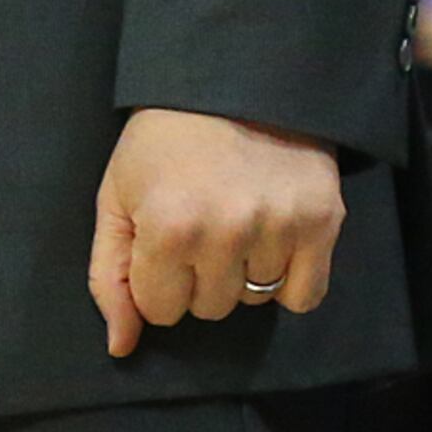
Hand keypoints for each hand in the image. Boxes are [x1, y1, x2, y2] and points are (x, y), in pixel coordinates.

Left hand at [88, 107, 342, 355]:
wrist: (233, 85)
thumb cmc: (163, 144)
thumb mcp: (117, 198)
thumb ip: (109, 275)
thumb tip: (120, 346)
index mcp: (168, 226)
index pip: (159, 309)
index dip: (156, 280)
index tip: (161, 242)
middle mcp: (226, 232)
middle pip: (208, 309)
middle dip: (197, 277)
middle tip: (199, 223)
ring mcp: (279, 228)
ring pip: (254, 302)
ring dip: (242, 273)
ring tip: (234, 219)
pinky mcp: (322, 223)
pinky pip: (303, 297)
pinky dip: (288, 280)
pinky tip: (271, 238)